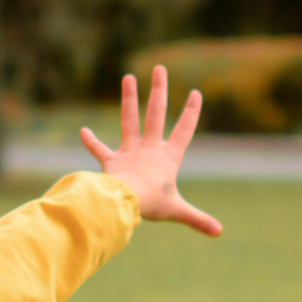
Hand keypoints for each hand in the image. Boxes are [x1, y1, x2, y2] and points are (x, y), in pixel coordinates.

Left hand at [81, 66, 222, 236]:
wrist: (125, 200)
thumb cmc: (152, 204)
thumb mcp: (178, 211)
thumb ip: (197, 220)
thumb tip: (219, 232)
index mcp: (168, 157)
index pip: (184, 130)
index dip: (191, 113)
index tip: (196, 93)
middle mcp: (149, 148)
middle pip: (156, 113)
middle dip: (159, 91)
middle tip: (160, 69)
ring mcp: (129, 151)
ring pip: (129, 119)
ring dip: (128, 98)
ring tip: (127, 76)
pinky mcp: (111, 160)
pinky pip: (99, 149)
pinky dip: (91, 141)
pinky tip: (83, 131)